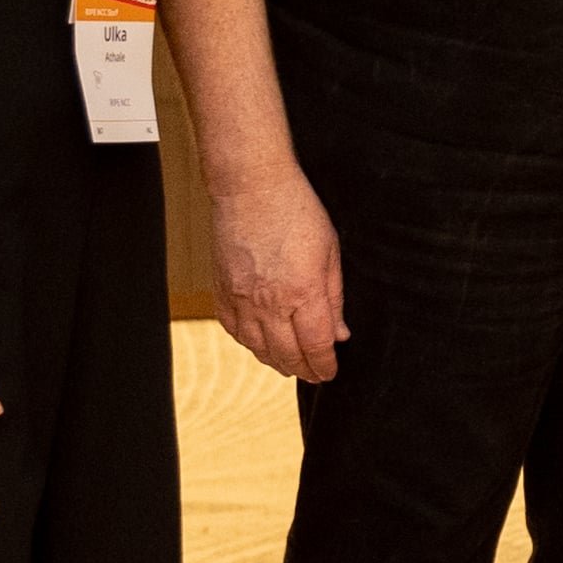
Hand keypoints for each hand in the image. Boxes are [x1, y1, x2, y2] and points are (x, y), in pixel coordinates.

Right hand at [212, 159, 349, 381]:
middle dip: (303, 370)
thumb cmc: (295, 210)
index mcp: (303, 292)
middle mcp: (270, 302)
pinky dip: (247, 343)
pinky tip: (258, 344)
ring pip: (258, 348)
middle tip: (313, 375)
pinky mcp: (222, 290)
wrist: (252, 187)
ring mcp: (242, 298)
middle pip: (287, 354)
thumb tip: (340, 332)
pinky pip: (233, 329)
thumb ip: (335, 297)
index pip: (316, 346)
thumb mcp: (330, 252)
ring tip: (288, 366)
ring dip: (275, 362)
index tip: (330, 372)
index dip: (324, 365)